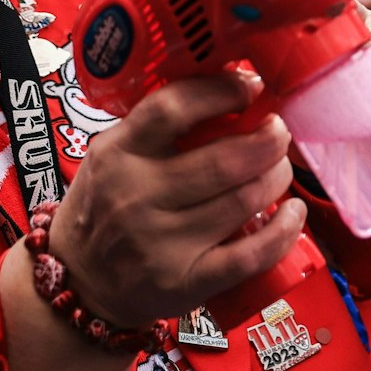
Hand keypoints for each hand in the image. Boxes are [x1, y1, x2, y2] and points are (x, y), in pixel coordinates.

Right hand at [44, 71, 304, 327]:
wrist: (77, 283)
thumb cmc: (107, 207)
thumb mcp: (113, 155)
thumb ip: (160, 126)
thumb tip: (232, 88)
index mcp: (118, 154)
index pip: (173, 109)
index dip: (222, 91)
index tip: (251, 86)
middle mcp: (136, 197)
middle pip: (224, 159)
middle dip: (268, 141)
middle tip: (278, 133)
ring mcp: (160, 244)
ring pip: (243, 201)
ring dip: (276, 178)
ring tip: (280, 168)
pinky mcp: (185, 283)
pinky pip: (250, 255)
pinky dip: (284, 231)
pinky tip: (293, 213)